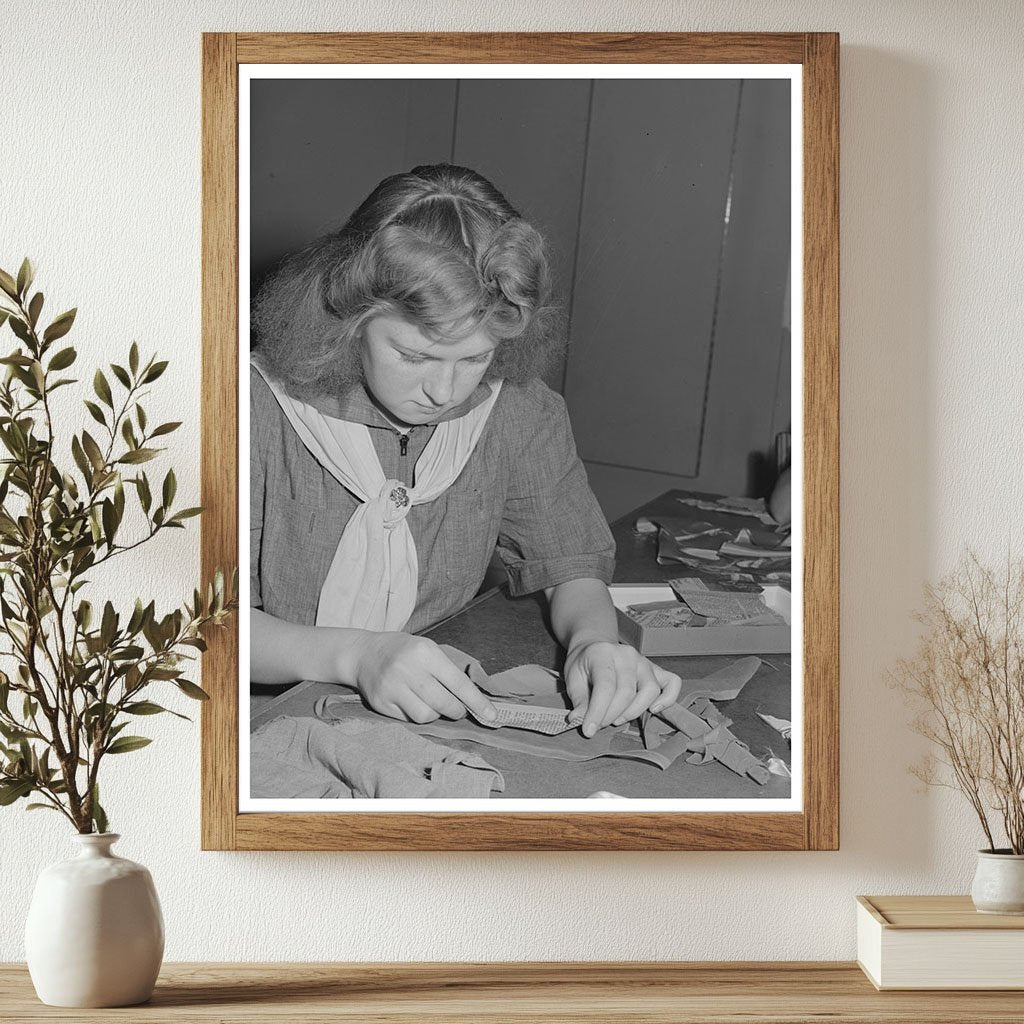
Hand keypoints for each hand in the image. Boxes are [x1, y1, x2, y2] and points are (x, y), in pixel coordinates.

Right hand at [351, 632, 496, 724]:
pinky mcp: (380, 703)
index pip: (458, 683)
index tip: (492, 716)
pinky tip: (411, 701)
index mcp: (425, 653)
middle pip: (444, 704)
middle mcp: (408, 669)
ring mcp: (392, 688)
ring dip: (435, 714)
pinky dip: (416, 715)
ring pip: (426, 716)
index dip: (477, 702)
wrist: (364, 653)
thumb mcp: (428, 649)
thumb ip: (448, 671)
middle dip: (457, 711)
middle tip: (458, 710)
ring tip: (430, 702)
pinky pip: (408, 720)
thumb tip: (473, 701)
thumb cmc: (404, 651)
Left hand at [563, 641, 680, 737]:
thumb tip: (579, 720)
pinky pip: (673, 683)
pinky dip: (668, 699)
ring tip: (617, 719)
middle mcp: (627, 654)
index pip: (605, 686)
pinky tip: (653, 710)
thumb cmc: (584, 665)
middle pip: (627, 692)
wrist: (595, 648)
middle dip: (611, 716)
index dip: (597, 712)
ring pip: (650, 690)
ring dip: (633, 712)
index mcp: (602, 653)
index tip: (588, 731)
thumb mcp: (572, 679)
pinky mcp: (656, 669)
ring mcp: (644, 661)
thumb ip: (578, 700)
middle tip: (599, 725)